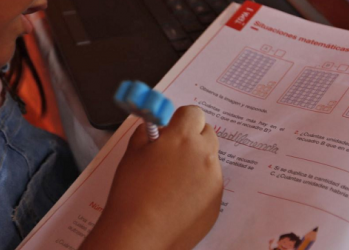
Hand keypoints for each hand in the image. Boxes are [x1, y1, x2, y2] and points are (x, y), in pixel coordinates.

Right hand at [81, 106, 222, 249]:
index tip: (171, 129)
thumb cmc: (132, 192)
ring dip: (195, 163)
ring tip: (171, 182)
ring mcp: (214, 180)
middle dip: (192, 138)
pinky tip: (177, 199)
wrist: (139, 234)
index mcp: (183, 138)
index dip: (180, 120)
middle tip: (172, 153)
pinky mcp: (216, 202)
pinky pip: (210, 184)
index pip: (193, 113)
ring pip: (209, 160)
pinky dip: (198, 186)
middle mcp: (204, 156)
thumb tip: (158, 125)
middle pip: (207, 133)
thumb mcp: (133, 151)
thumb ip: (149, 131)